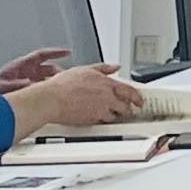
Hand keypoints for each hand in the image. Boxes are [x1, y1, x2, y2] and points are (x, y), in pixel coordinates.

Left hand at [0, 46, 69, 93]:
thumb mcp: (3, 86)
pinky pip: (42, 87)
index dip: (55, 52)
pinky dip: (48, 90)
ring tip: (62, 88)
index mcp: (21, 65)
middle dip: (59, 72)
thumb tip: (29, 83)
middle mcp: (26, 70)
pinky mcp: (27, 88)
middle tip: (68, 78)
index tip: (68, 52)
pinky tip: (52, 97)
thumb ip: (17, 84)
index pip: (42, 55)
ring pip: (46, 78)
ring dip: (54, 82)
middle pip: (48, 68)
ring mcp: (27, 78)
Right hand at [13, 65, 138, 133]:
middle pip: (126, 106)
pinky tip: (100, 119)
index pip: (129, 90)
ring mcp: (101, 109)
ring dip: (116, 116)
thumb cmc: (62, 85)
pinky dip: (105, 121)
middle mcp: (107, 96)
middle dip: (127, 109)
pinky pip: (105, 123)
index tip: (139, 100)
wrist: (51, 99)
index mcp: (106, 82)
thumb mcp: (85, 69)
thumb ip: (103, 68)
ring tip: (112, 115)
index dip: (136, 97)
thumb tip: (115, 67)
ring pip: (117, 116)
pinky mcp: (94, 120)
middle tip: (126, 110)